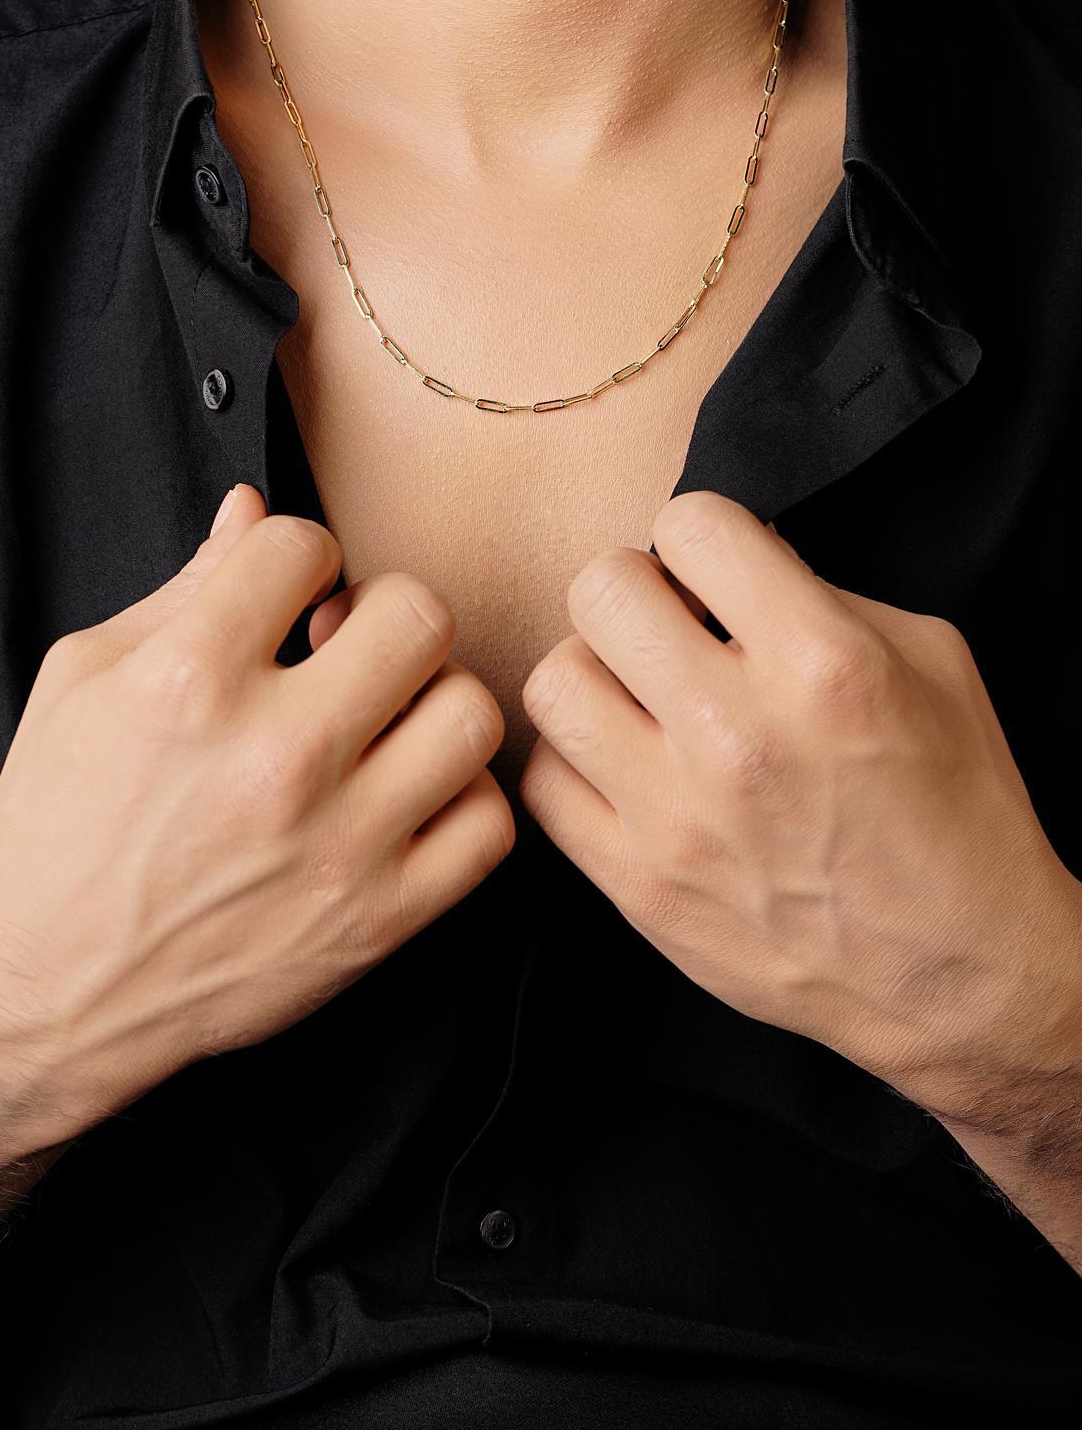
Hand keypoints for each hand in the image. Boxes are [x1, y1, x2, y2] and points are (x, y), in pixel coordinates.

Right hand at [0, 484, 512, 1153]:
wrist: (44, 995)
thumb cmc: (55, 827)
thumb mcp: (84, 681)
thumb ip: (184, 588)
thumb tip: (255, 509)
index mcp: (189, 682)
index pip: (303, 545)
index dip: (296, 558)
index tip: (284, 595)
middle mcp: (274, 757)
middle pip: (419, 616)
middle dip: (383, 613)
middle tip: (352, 646)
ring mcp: (338, 843)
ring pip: (470, 714)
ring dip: (433, 701)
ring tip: (387, 719)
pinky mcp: (378, 921)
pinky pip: (488, 826)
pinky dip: (459, 800)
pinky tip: (408, 794)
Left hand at [519, 489, 1081, 1122]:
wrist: (961, 978)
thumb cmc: (957, 810)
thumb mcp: (930, 665)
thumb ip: (820, 595)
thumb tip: (728, 563)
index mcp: (823, 664)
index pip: (691, 526)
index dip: (700, 539)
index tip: (714, 576)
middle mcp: (738, 734)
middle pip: (599, 591)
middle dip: (635, 591)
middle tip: (667, 626)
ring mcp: (677, 817)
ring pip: (552, 682)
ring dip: (592, 673)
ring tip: (635, 695)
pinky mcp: (638, 885)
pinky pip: (543, 784)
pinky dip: (575, 763)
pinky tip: (623, 766)